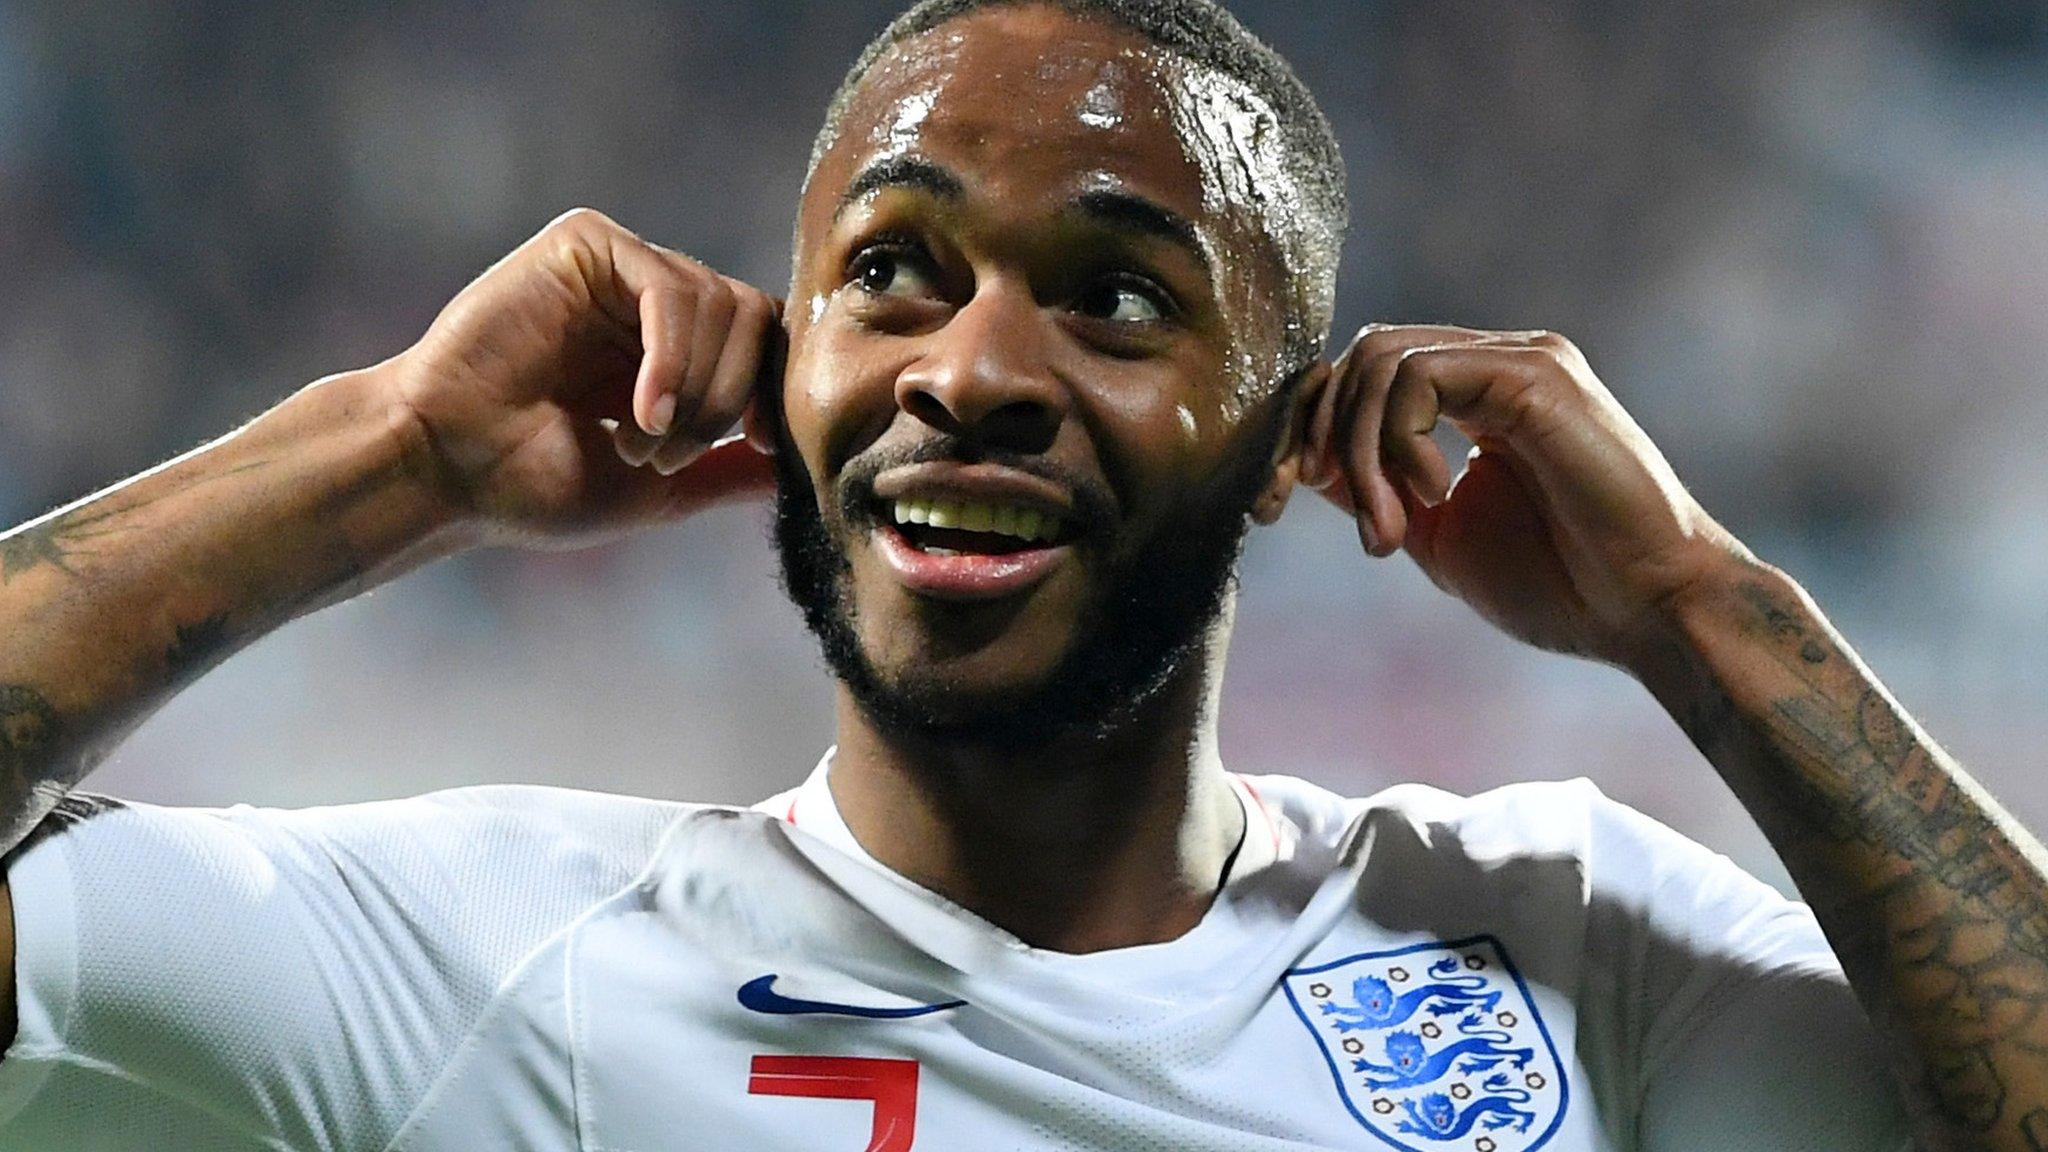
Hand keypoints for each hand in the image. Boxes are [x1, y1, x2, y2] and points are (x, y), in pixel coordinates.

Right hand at [386, 208, 780, 547]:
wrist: (449, 469)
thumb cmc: (535, 484)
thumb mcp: (662, 487)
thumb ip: (729, 470)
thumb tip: (800, 470)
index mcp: (673, 347)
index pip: (766, 340)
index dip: (775, 392)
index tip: (761, 446)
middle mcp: (651, 300)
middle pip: (755, 319)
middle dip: (729, 401)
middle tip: (668, 455)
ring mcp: (620, 267)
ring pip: (723, 306)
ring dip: (695, 391)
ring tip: (639, 441)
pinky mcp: (586, 244)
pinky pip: (672, 287)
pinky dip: (673, 358)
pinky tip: (640, 411)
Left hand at [1300, 324, 1750, 666]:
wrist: (1648, 610)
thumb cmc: (1561, 586)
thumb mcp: (1438, 537)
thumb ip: (1376, 492)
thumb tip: (1307, 466)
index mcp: (1476, 396)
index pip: (1361, 377)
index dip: (1303, 432)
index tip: (1273, 505)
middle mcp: (1497, 362)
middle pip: (1359, 357)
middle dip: (1317, 440)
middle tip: (1354, 530)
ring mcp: (1518, 359)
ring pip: (1380, 359)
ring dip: (1358, 450)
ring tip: (1391, 530)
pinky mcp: (1535, 373)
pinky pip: (1418, 374)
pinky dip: (1397, 439)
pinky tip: (1431, 495)